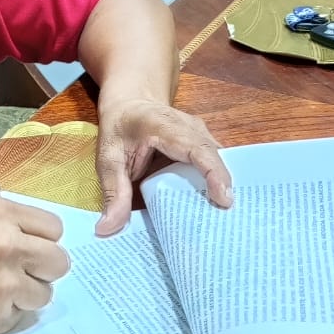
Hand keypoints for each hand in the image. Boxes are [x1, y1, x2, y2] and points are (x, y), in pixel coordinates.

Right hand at [0, 196, 68, 333]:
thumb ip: (1, 220)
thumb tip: (29, 233)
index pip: (54, 228)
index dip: (43, 239)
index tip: (32, 247)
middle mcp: (7, 246)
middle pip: (59, 262)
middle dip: (43, 268)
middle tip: (23, 272)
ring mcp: (4, 284)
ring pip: (44, 294)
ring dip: (26, 295)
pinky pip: (19, 317)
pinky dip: (4, 314)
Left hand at [94, 98, 232, 236]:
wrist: (130, 103)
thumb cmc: (119, 127)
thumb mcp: (108, 158)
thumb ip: (113, 192)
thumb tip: (107, 229)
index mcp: (165, 126)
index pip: (198, 148)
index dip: (214, 173)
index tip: (224, 200)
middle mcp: (191, 127)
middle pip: (215, 158)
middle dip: (224, 188)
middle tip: (226, 221)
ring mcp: (201, 134)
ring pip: (219, 162)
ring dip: (223, 188)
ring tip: (225, 220)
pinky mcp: (204, 145)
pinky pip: (215, 165)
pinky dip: (217, 185)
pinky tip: (215, 208)